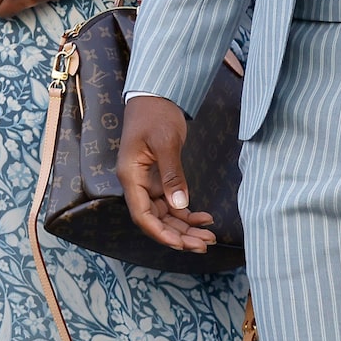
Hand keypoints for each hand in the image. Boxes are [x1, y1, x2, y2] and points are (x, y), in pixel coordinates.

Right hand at [117, 95, 216, 253]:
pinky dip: (188, 212)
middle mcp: (137, 184)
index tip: (181, 244)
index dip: (161, 233)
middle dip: (179, 235)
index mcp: (131, 177)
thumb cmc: (156, 114)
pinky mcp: (160, 179)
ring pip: (166, 215)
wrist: (155, 96)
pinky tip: (205, 217)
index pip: (143, 215)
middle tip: (204, 244)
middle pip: (156, 220)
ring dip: (186, 228)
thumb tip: (180, 204)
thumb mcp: (166, 142)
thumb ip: (172, 174)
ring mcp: (149, 183)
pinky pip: (173, 203)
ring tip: (209, 236)